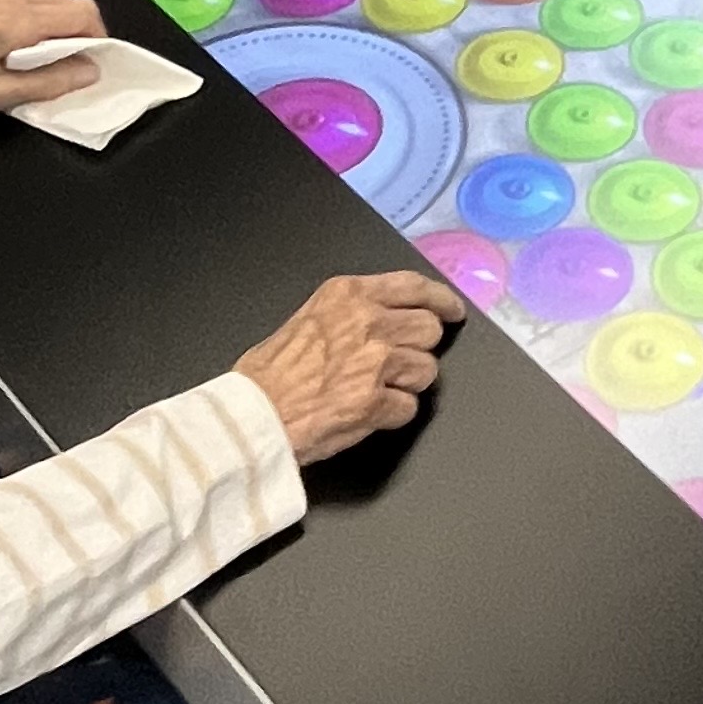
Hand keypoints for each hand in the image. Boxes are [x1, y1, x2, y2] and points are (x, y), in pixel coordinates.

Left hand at [0, 0, 106, 112]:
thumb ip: (50, 82)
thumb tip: (90, 72)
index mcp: (15, 19)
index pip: (82, 13)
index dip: (97, 39)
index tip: (88, 65)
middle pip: (70, 4)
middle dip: (78, 34)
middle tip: (64, 68)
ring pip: (50, 1)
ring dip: (56, 27)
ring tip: (37, 60)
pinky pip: (27, 0)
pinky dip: (36, 20)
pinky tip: (15, 46)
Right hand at [234, 271, 463, 464]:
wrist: (249, 417)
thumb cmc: (267, 373)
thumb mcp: (308, 317)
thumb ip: (349, 313)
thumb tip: (384, 319)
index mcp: (349, 294)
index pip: (414, 286)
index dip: (441, 299)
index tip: (453, 310)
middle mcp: (368, 322)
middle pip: (428, 329)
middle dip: (419, 348)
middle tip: (398, 362)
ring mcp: (375, 362)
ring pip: (426, 370)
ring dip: (407, 384)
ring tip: (375, 390)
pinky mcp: (376, 402)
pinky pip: (408, 407)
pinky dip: (392, 415)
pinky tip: (367, 414)